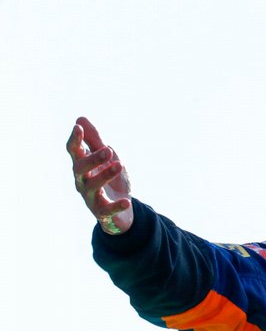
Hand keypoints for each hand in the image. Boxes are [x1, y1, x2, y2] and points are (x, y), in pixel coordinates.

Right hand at [67, 117, 133, 234]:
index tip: (78, 128)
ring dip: (105, 175)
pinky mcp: (101, 212)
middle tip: (108, 150)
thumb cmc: (110, 179)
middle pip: (79, 169)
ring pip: (91, 186)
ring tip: (120, 165)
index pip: (73, 152)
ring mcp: (90, 197)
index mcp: (82, 166)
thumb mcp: (106, 157)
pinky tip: (127, 201)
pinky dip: (117, 205)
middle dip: (92, 159)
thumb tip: (79, 119)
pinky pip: (107, 209)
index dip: (74, 140)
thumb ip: (95, 141)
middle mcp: (81, 181)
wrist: (121, 208)